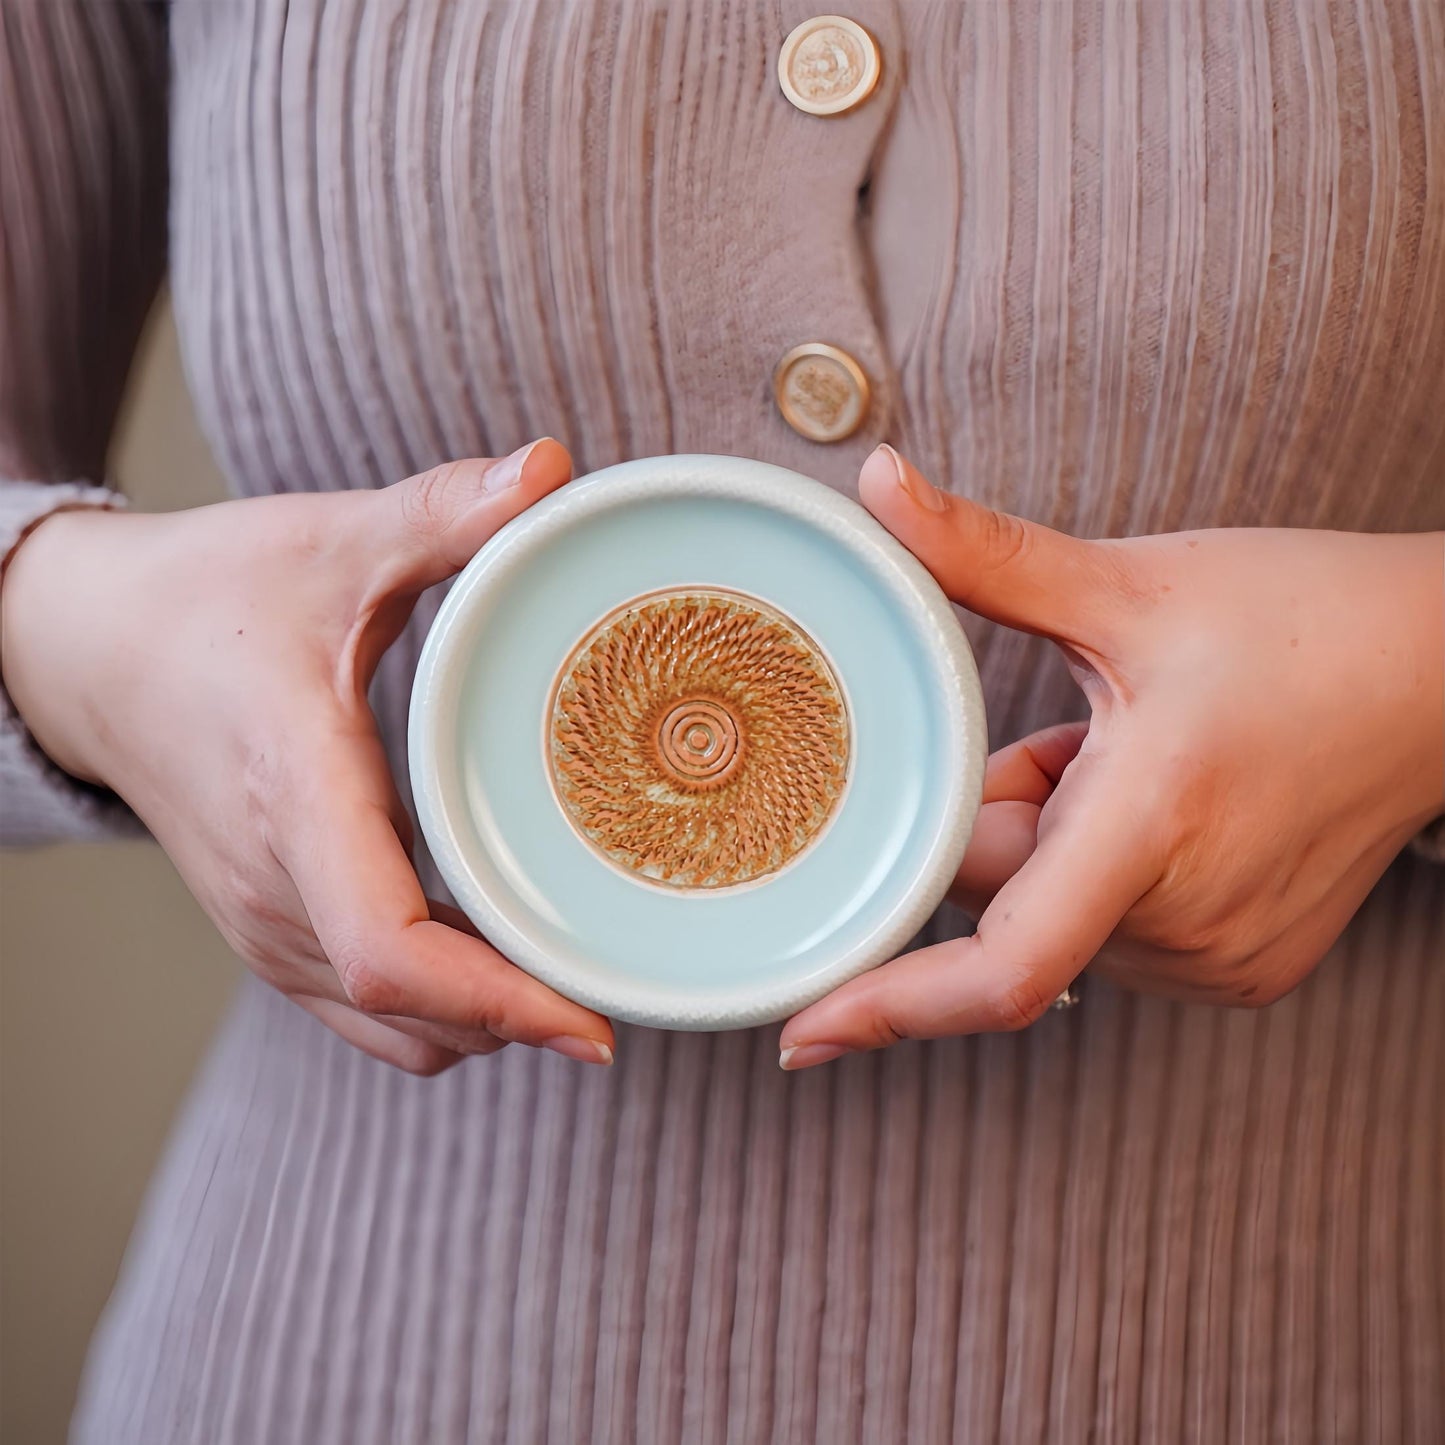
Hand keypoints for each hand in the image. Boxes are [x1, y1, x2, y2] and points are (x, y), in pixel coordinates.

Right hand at [1, 441, 614, 1074]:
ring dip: (487, 1021)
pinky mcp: (270, 928)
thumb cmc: (207, 596)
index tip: (591, 1024)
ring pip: (394, 1032)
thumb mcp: (327, 542)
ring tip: (580, 971)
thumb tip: (556, 470)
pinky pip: (366, 1011)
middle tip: (631, 980)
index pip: (389, 952)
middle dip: (525, 1018)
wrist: (89, 650)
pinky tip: (503, 951)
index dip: (499, 1004)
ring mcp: (264, 924)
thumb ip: (441, 514)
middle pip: (413, 1015)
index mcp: (295, 794)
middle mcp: (275, 887)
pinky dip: (444, 1010)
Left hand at [779, 445, 1442, 1068]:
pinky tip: (1167, 800)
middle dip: (1002, 815)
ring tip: (1139, 757)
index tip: (802, 1032)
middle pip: (1005, 898)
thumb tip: (875, 481)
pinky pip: (1109, 931)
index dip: (889, 1004)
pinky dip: (1101, 871)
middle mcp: (1187, 921)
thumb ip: (985, 552)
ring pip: (1053, 913)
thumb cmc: (1303, 621)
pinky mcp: (1243, 972)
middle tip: (1071, 732)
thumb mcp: (1130, 585)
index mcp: (1153, 826)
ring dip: (1054, 841)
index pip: (1000, 965)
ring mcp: (1221, 960)